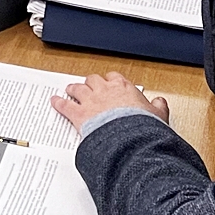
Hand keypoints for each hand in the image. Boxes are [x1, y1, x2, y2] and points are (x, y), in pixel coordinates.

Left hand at [51, 73, 167, 134]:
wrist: (129, 137)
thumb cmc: (142, 126)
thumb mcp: (158, 115)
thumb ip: (158, 106)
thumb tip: (159, 101)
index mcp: (123, 88)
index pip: (114, 77)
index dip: (110, 80)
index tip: (109, 82)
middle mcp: (105, 91)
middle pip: (93, 80)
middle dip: (90, 83)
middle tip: (88, 86)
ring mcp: (90, 101)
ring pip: (78, 89)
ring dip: (74, 89)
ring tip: (70, 89)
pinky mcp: (79, 114)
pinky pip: (65, 105)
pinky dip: (59, 103)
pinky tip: (54, 102)